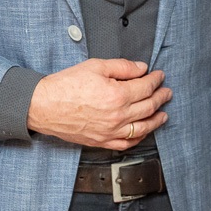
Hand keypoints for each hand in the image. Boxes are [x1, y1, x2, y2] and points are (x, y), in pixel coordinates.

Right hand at [27, 59, 171, 148]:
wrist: (44, 106)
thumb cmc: (65, 86)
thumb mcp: (95, 66)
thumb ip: (122, 67)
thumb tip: (141, 68)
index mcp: (117, 95)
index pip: (146, 87)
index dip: (156, 80)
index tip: (159, 75)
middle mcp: (118, 116)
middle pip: (149, 107)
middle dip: (161, 98)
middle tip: (167, 92)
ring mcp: (111, 131)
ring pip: (143, 128)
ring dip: (157, 120)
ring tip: (164, 114)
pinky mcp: (102, 142)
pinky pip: (128, 143)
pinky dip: (140, 138)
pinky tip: (145, 132)